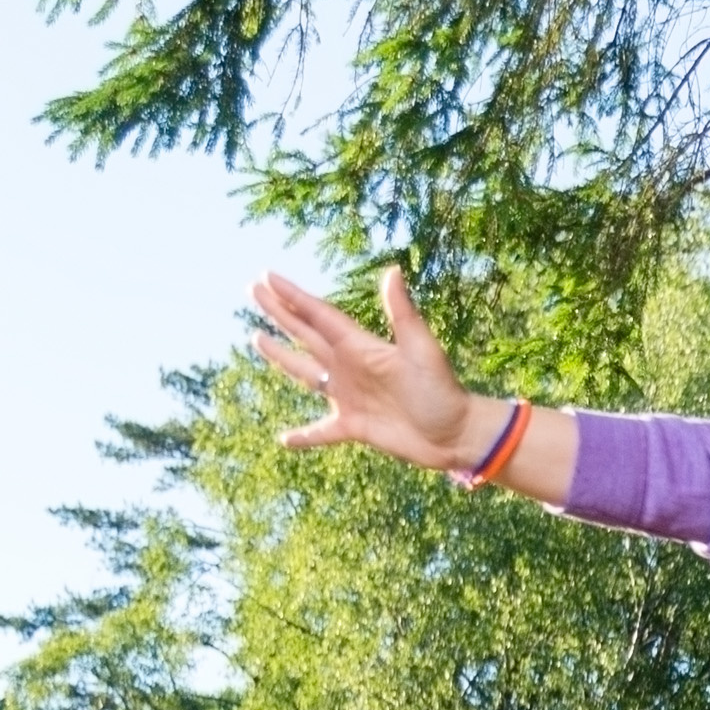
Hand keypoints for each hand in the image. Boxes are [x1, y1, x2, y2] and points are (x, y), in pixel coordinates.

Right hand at [250, 264, 481, 468]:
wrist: (457, 434)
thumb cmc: (442, 390)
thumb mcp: (421, 349)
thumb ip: (403, 313)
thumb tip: (393, 270)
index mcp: (361, 346)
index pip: (318, 316)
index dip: (293, 297)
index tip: (268, 277)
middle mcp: (350, 367)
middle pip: (305, 335)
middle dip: (279, 314)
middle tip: (253, 291)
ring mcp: (349, 397)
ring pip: (305, 373)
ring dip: (282, 357)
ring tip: (257, 339)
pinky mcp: (354, 427)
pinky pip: (321, 432)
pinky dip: (304, 436)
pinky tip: (285, 440)